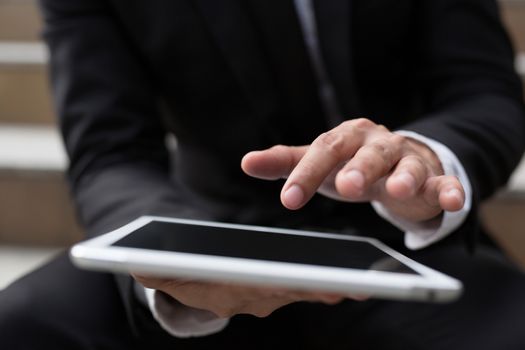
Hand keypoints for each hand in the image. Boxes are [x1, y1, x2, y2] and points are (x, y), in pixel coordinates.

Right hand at [133, 275, 348, 317]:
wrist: (183, 277)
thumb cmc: (176, 269)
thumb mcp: (161, 271)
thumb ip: (155, 268)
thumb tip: (139, 264)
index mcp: (226, 292)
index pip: (260, 290)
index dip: (288, 287)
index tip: (317, 286)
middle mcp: (248, 298)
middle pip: (288, 292)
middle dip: (321, 290)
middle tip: (354, 285)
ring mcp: (262, 295)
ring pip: (299, 290)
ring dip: (328, 288)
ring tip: (362, 282)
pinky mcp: (272, 286)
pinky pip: (299, 286)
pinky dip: (322, 285)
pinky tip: (347, 282)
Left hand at [241, 118, 464, 222]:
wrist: (396, 161)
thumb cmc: (349, 163)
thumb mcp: (319, 162)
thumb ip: (286, 162)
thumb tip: (246, 162)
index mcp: (346, 137)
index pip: (324, 150)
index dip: (307, 173)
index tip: (289, 199)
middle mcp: (378, 143)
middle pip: (367, 153)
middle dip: (357, 169)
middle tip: (345, 187)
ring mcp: (408, 159)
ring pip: (409, 164)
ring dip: (404, 175)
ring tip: (397, 188)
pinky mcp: (434, 177)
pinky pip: (444, 182)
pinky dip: (450, 190)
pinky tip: (453, 200)